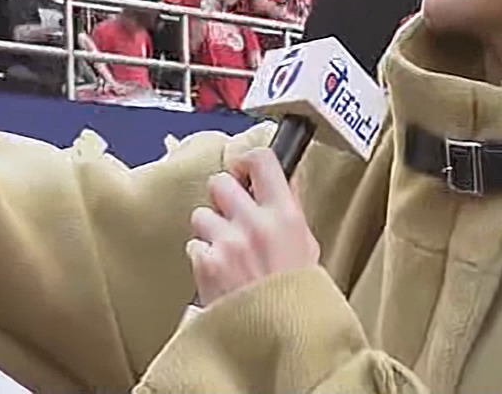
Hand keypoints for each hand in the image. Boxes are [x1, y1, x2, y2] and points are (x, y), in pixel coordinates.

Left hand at [186, 148, 319, 305]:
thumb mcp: (308, 249)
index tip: (245, 171)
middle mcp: (254, 224)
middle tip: (233, 218)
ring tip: (229, 254)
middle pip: (219, 183)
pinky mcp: (204, 264)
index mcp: (285, 216)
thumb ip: (291, 212)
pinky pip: (194, 246)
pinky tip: (220, 275)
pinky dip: (203, 258)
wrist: (283, 339)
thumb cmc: (297, 298)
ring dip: (211, 231)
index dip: (248, 161)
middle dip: (223, 199)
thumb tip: (283, 181)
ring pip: (201, 215)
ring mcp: (226, 243)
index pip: (261, 161)